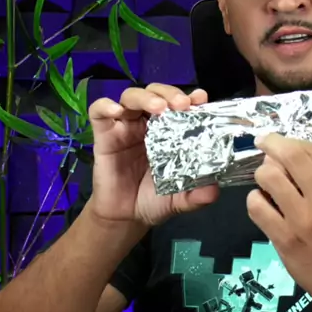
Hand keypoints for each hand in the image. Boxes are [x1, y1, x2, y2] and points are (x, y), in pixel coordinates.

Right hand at [88, 84, 218, 226]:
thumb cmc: (154, 201)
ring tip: (158, 107)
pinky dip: (105, 106)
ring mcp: (125, 127)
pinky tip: (116, 111)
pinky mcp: (104, 135)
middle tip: (182, 104)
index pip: (180, 106)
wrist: (126, 218)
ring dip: (145, 96)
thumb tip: (213, 191)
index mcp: (170, 132)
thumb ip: (197, 196)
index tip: (200, 99)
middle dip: (170, 93)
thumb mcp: (181, 200)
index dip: (191, 98)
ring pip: (131, 96)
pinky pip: (98, 112)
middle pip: (156, 93)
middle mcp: (148, 124)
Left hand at [247, 134, 311, 311]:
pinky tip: (262, 205)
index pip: (310, 150)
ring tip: (266, 183)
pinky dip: (254, 201)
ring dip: (261, 175)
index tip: (275, 140)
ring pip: (268, 177)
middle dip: (269, 144)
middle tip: (262, 144)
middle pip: (288, 156)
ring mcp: (302, 219)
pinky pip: (256, 207)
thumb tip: (286, 154)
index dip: (287, 140)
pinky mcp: (284, 238)